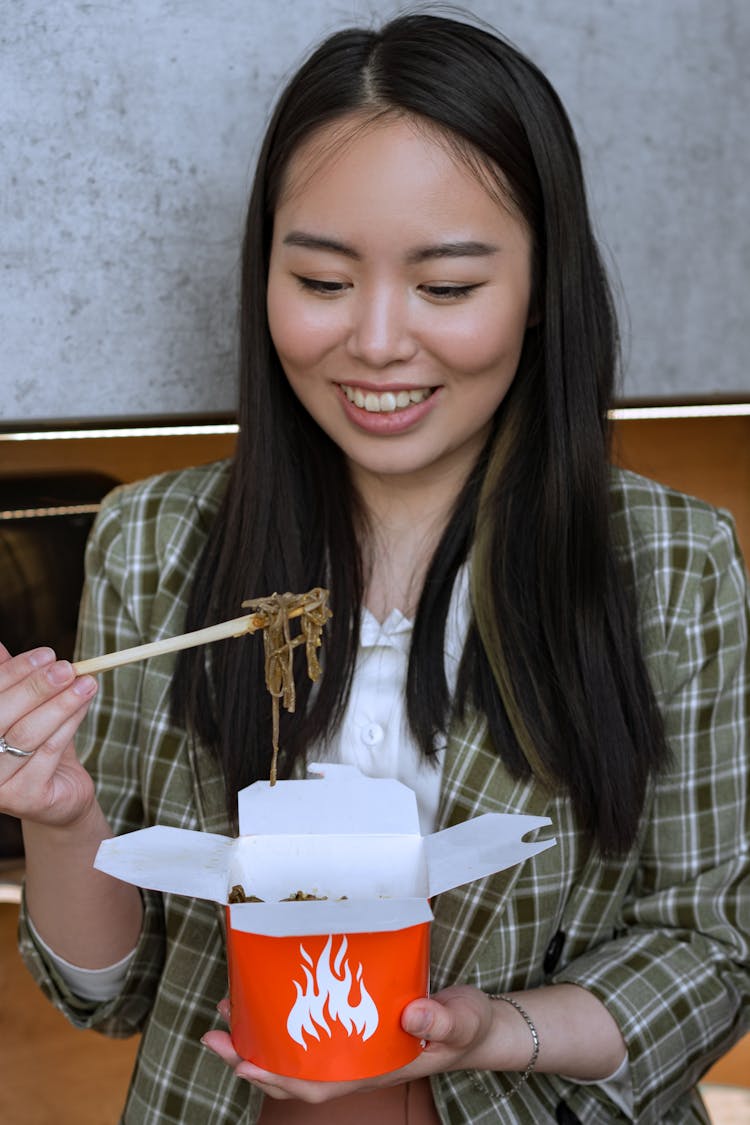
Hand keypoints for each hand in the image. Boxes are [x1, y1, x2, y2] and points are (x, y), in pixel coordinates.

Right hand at [0, 643, 97, 827]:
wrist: (59, 795)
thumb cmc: (36, 745)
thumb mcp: (22, 709)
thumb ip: (10, 682)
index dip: (14, 673)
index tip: (47, 654)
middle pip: (1, 716)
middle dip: (37, 688)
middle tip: (68, 667)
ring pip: (28, 734)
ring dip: (61, 704)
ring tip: (87, 682)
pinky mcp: (22, 798)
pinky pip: (48, 752)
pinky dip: (69, 724)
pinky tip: (85, 705)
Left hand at [202, 985, 495, 1101]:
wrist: (476, 1024)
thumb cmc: (467, 1027)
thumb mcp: (461, 1021)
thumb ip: (441, 1021)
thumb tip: (412, 1017)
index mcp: (374, 1068)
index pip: (316, 1085)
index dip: (277, 1078)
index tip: (243, 1063)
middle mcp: (356, 1060)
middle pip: (294, 1071)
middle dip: (251, 1058)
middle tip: (215, 1033)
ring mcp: (354, 1043)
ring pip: (296, 1049)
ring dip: (260, 1036)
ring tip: (227, 1012)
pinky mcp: (355, 1021)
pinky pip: (311, 1027)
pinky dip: (285, 1016)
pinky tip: (268, 996)